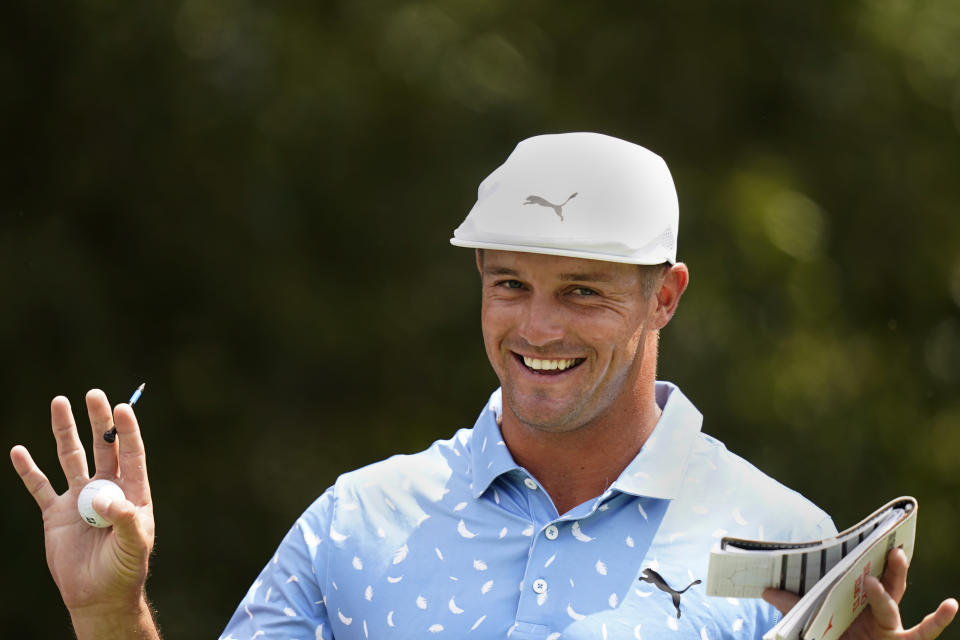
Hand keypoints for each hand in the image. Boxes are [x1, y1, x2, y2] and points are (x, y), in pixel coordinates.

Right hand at [10, 390, 155, 618]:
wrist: (98, 594)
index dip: (127, 430)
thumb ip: (123, 518)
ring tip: (59, 402)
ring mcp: (80, 497)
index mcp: (131, 490)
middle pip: (101, 446)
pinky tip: (19, 451)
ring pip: (70, 457)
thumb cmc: (125, 568)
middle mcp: (106, 487)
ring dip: (64, 431)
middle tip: (94, 394)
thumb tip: (103, 497)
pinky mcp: (56, 513)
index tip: (123, 407)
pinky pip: (40, 486)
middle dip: (98, 421)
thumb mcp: (134, 544)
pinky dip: (28, 469)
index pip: (130, 453)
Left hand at [763, 547, 957, 638]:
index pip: (858, 574)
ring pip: (894, 599)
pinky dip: (938, 619)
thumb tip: (766, 589)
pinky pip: (923, 633)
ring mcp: (889, 626)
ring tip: (899, 555)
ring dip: (895, 577)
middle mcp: (875, 610)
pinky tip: (950, 604)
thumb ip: (792, 607)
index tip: (866, 530)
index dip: (861, 555)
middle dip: (882, 558)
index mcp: (854, 601)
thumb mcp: (808, 626)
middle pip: (880, 580)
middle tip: (883, 537)